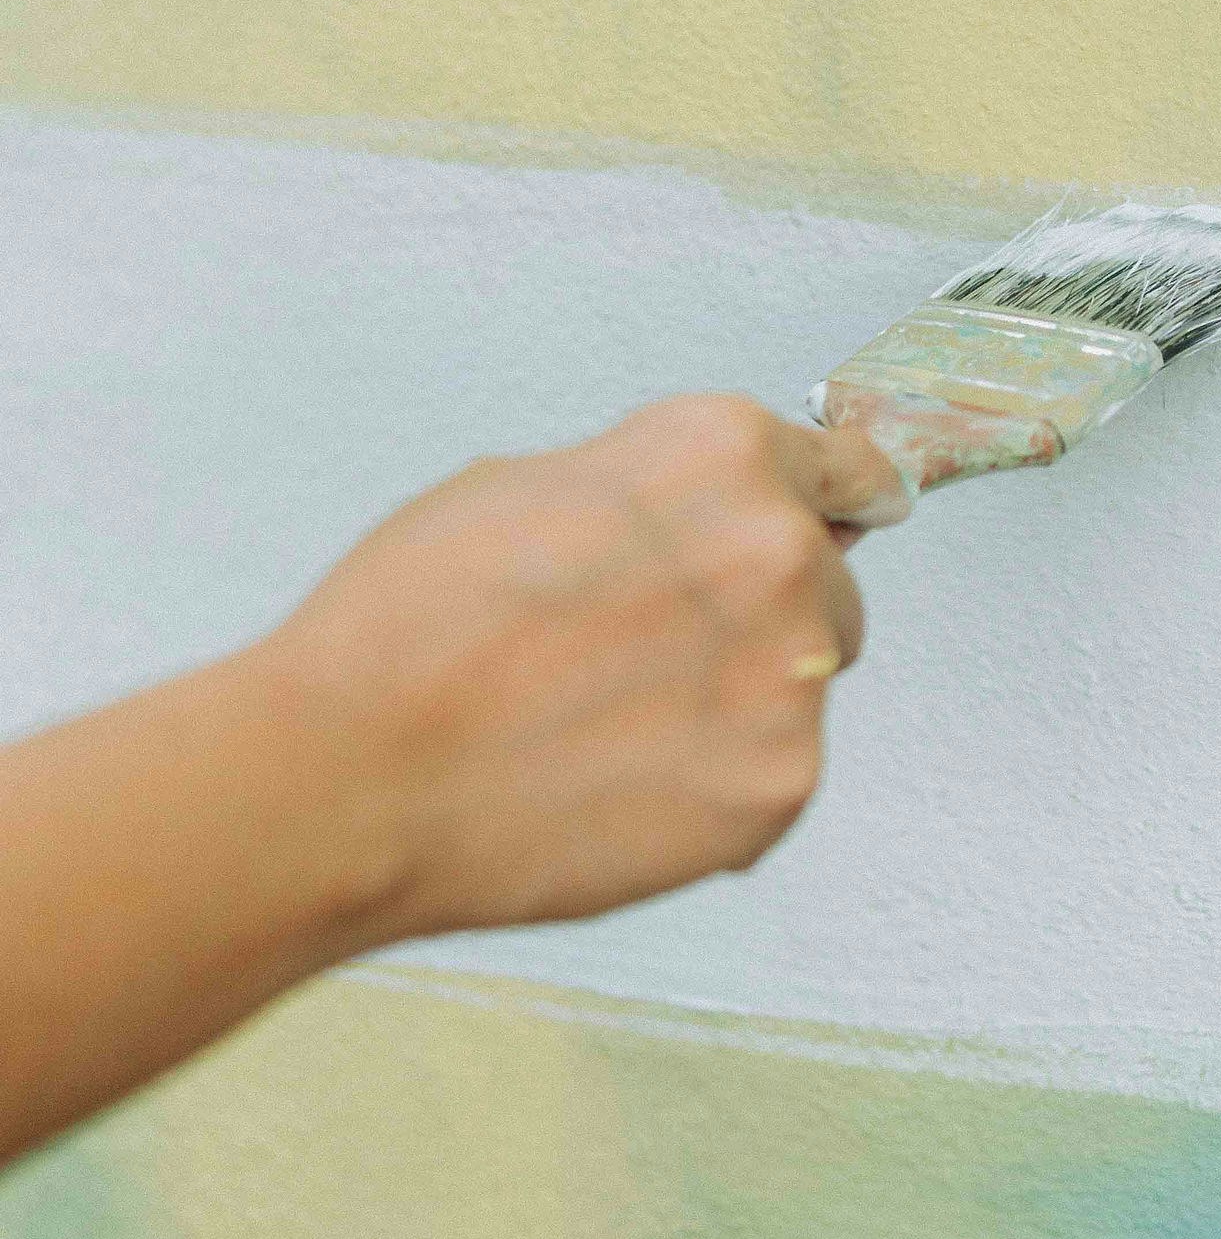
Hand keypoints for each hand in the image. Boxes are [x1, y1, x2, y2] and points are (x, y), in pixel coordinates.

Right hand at [263, 395, 910, 945]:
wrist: (356, 778)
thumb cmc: (410, 629)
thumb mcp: (521, 484)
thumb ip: (646, 489)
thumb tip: (691, 512)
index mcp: (721, 453)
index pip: (845, 468)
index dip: (818, 504)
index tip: (825, 525)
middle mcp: (778, 550)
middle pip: (827, 582)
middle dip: (758, 613)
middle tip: (642, 653)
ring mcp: (789, 673)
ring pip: (805, 681)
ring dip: (741, 699)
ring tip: (613, 724)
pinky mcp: (780, 784)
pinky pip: (776, 772)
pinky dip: (717, 785)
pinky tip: (620, 783)